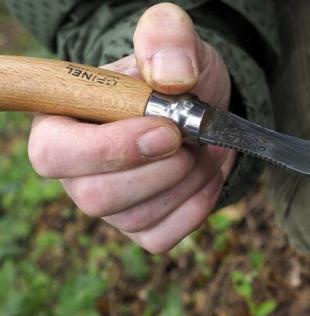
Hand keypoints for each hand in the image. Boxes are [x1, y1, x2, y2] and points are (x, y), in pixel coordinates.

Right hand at [27, 3, 235, 251]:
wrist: (203, 110)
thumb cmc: (176, 76)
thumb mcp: (175, 43)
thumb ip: (167, 39)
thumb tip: (171, 76)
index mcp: (63, 121)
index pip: (55, 153)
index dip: (111, 150)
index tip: (168, 132)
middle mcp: (75, 171)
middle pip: (97, 197)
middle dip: (162, 170)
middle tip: (195, 140)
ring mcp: (108, 204)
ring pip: (136, 218)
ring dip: (187, 184)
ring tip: (207, 150)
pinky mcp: (139, 227)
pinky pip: (161, 236)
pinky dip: (197, 207)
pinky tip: (209, 175)